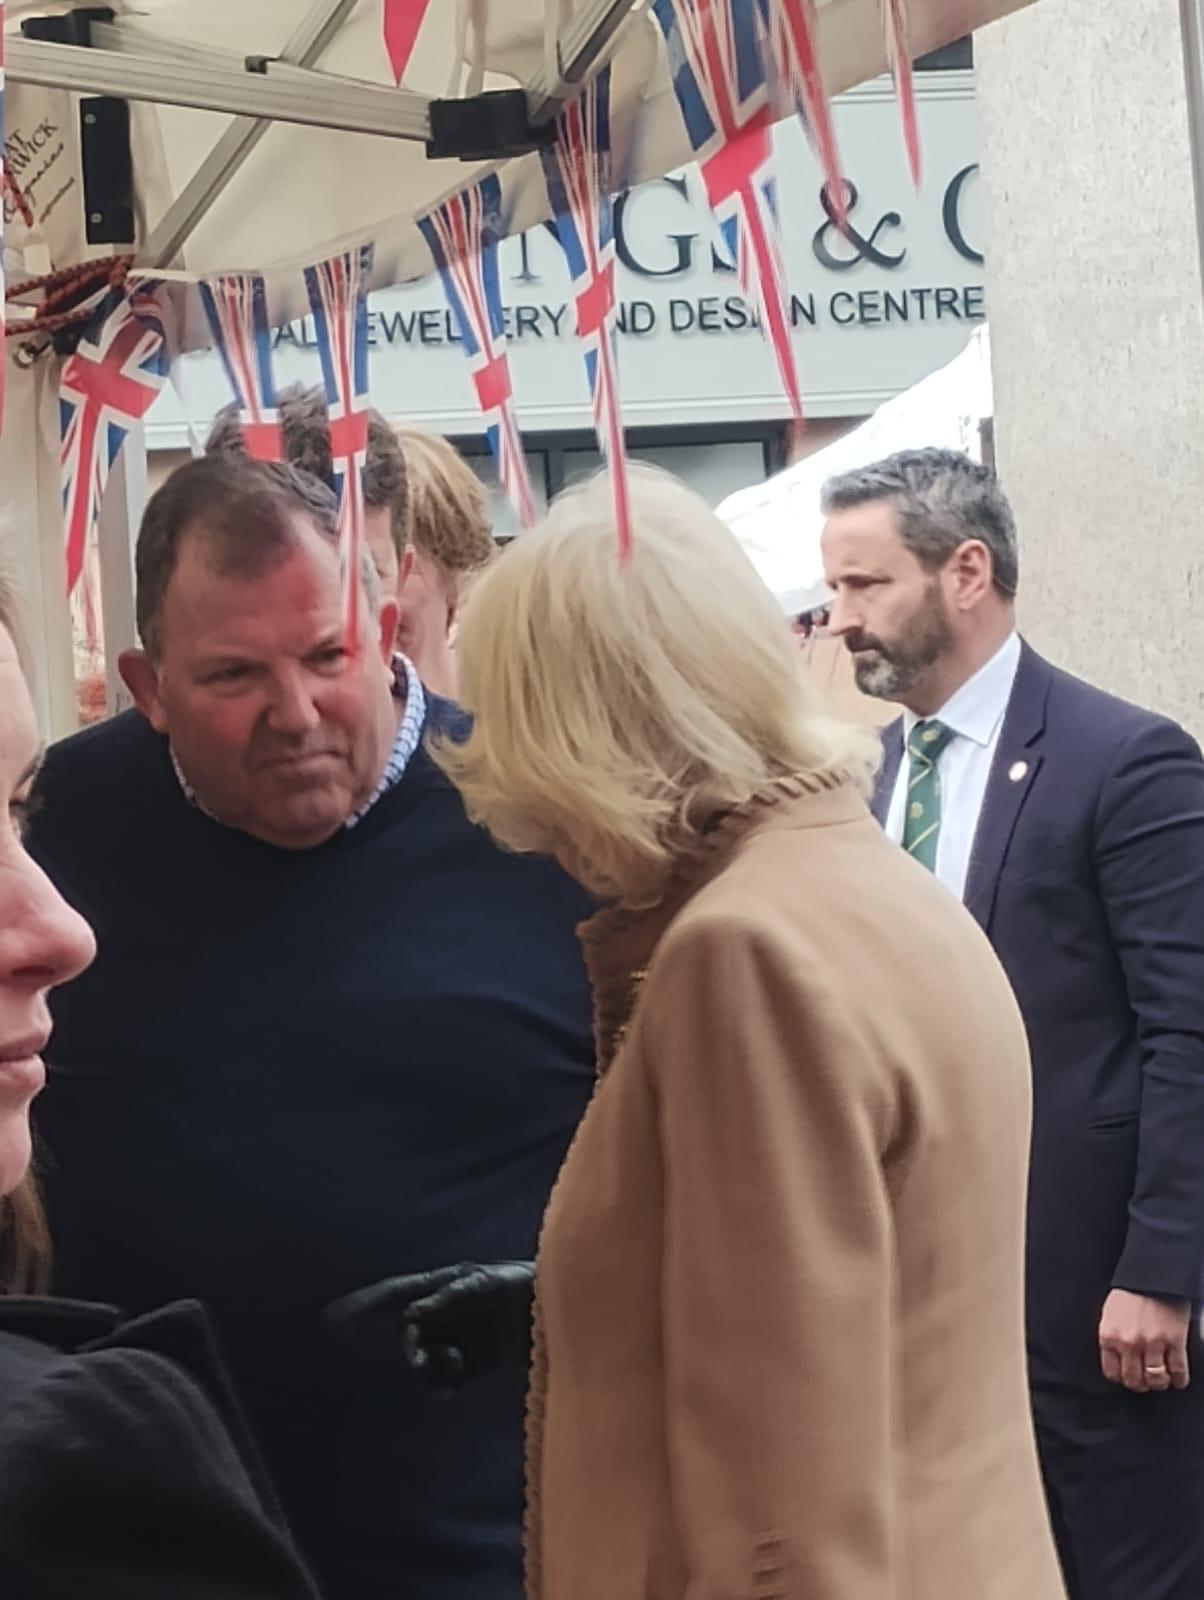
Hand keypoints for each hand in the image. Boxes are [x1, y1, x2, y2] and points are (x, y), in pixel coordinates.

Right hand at [324, 1262, 535, 1393]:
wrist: (554, 1313)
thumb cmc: (519, 1285)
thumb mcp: (481, 1283)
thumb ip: (445, 1297)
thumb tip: (411, 1315)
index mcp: (440, 1288)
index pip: (393, 1295)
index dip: (362, 1305)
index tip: (331, 1319)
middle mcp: (442, 1315)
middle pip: (403, 1335)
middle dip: (404, 1349)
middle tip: (414, 1360)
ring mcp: (455, 1341)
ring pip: (419, 1362)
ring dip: (426, 1368)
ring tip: (451, 1364)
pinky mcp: (472, 1367)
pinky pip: (441, 1383)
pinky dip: (441, 1385)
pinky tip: (455, 1380)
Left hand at [1098, 1288, 1191, 1392]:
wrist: (1152, 1273)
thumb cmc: (1130, 1290)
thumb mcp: (1109, 1314)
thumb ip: (1112, 1337)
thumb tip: (1115, 1359)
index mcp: (1109, 1336)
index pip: (1111, 1373)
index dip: (1121, 1378)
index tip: (1127, 1377)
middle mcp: (1129, 1343)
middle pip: (1134, 1380)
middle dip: (1140, 1384)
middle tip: (1145, 1381)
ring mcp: (1153, 1344)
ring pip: (1156, 1380)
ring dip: (1159, 1383)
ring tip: (1161, 1379)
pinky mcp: (1175, 1342)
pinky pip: (1178, 1372)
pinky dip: (1179, 1379)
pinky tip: (1177, 1378)